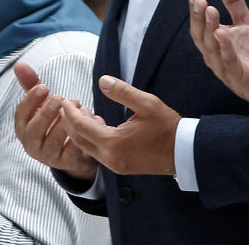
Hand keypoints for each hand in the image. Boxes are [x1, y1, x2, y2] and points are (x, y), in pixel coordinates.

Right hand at [13, 61, 97, 181]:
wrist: (74, 151)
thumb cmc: (54, 121)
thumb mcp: (43, 104)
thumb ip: (32, 85)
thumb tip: (19, 63)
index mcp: (24, 129)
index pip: (20, 116)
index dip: (30, 101)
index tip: (44, 87)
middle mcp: (32, 145)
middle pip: (33, 131)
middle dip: (46, 113)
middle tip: (59, 98)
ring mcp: (49, 157)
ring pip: (53, 142)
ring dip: (67, 122)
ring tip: (80, 106)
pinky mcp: (67, 163)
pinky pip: (73, 151)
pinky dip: (83, 134)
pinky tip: (94, 119)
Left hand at [60, 76, 179, 175]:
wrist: (183, 152)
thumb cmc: (167, 127)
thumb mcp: (147, 103)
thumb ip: (122, 91)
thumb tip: (102, 81)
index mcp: (113, 142)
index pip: (81, 126)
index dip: (70, 112)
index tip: (65, 100)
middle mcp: (110, 158)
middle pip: (79, 139)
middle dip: (70, 122)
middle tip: (69, 105)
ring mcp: (115, 165)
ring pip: (86, 148)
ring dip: (80, 131)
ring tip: (83, 112)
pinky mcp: (120, 167)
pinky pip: (97, 153)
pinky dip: (91, 139)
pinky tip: (98, 125)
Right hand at [188, 0, 248, 121]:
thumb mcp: (246, 23)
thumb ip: (234, 3)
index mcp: (214, 44)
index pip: (199, 27)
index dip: (195, 12)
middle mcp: (215, 57)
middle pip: (201, 37)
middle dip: (199, 18)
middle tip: (200, 0)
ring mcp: (226, 70)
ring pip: (212, 50)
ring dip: (210, 29)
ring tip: (211, 10)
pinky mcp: (240, 79)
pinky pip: (229, 63)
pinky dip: (225, 48)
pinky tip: (223, 33)